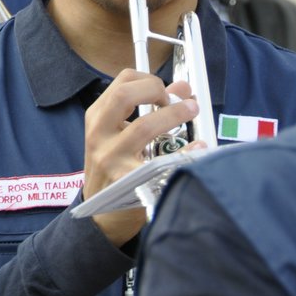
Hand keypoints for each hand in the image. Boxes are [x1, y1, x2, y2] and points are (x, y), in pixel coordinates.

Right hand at [82, 69, 196, 246]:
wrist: (101, 216)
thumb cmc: (115, 170)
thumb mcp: (121, 136)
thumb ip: (147, 110)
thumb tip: (181, 88)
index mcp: (96, 118)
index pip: (121, 82)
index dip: (149, 79)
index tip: (166, 90)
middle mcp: (98, 135)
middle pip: (124, 96)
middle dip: (157, 91)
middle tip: (177, 100)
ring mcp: (110, 158)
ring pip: (143, 126)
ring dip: (174, 115)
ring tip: (192, 112)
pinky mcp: (127, 181)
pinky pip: (161, 161)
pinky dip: (185, 152)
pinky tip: (199, 147)